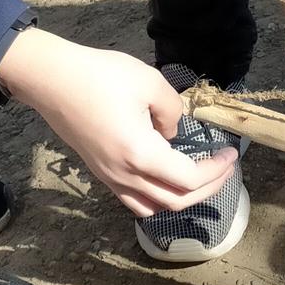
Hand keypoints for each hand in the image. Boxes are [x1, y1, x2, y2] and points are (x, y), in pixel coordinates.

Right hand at [0, 29, 236, 217]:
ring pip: (153, 207)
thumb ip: (173, 111)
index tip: (232, 154)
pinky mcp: (100, 172)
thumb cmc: (100, 76)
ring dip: (183, 199)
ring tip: (201, 178)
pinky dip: (158, 197)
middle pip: (175, 202)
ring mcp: (109, 178)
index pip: (189, 179)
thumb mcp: (150, 82)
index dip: (216, 171)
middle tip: (225, 168)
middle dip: (208, 188)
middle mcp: (124, 176)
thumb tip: (173, 132)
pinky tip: (168, 178)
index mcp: (140, 155)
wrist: (53, 79)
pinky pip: (134, 200)